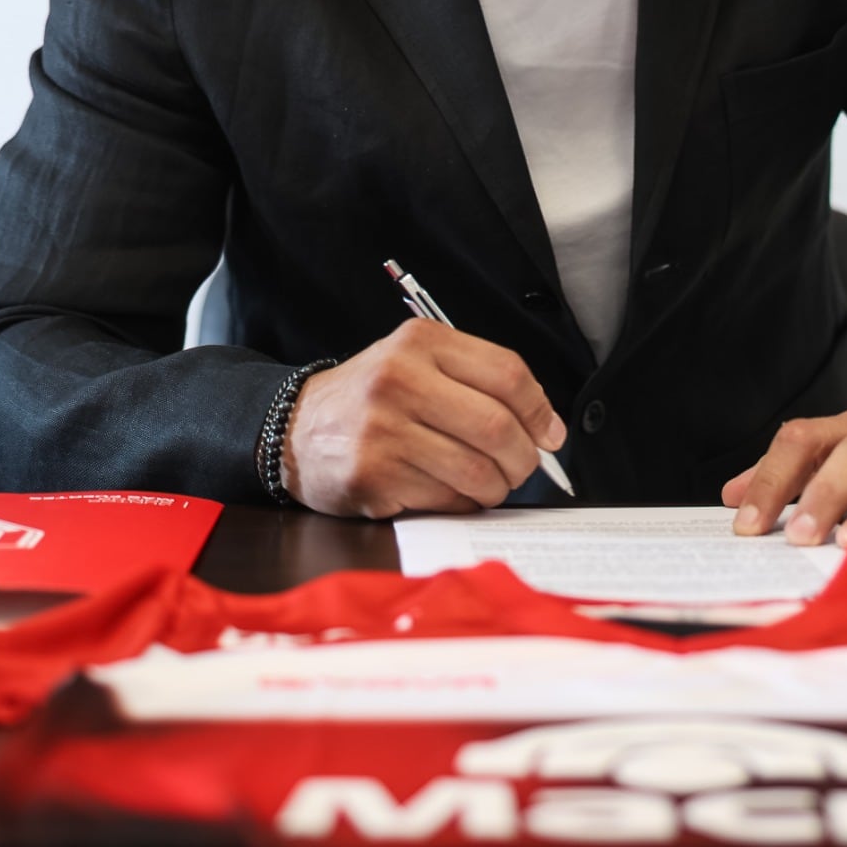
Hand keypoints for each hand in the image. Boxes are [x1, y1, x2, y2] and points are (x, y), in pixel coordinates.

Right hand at [280, 320, 567, 517]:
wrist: (297, 430)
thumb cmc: (372, 399)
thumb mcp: (417, 363)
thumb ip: (479, 382)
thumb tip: (548, 429)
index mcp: (421, 342)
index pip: (507, 374)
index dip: (541, 411)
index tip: (550, 435)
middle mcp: (400, 380)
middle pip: (497, 427)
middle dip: (523, 459)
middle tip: (521, 468)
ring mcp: (383, 429)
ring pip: (476, 471)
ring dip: (495, 488)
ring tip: (487, 484)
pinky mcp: (372, 475)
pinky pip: (444, 500)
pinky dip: (460, 504)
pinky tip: (447, 493)